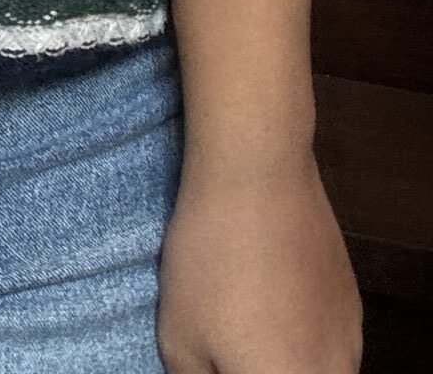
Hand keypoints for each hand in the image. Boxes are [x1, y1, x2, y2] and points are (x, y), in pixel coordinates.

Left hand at [156, 145, 362, 371]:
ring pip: (319, 369)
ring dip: (285, 358)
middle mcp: (334, 372)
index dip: (224, 366)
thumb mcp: (179, 338)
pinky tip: (272, 301)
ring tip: (246, 320)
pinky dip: (304, 337)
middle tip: (225, 339)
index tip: (210, 353)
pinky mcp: (354, 303)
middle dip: (256, 363)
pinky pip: (332, 343)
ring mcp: (351, 339)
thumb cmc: (210, 261)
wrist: (259, 178)